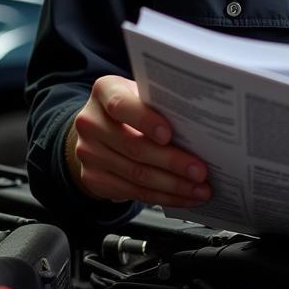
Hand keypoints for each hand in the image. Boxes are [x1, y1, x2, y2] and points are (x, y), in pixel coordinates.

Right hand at [66, 75, 210, 206]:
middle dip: (172, 162)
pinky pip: (133, 192)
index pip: (121, 105)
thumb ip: (160, 104)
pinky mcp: (93, 179)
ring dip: (173, 186)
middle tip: (200, 171)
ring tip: (200, 189)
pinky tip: (183, 197)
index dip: (145, 121)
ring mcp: (88, 153)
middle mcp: (91, 122)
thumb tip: (200, 126)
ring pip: (136, 175)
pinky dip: (163, 197)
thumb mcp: (140, 95)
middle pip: (134, 147)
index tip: (169, 135)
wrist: (98, 129)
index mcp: (105, 91)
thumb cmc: (131, 107)